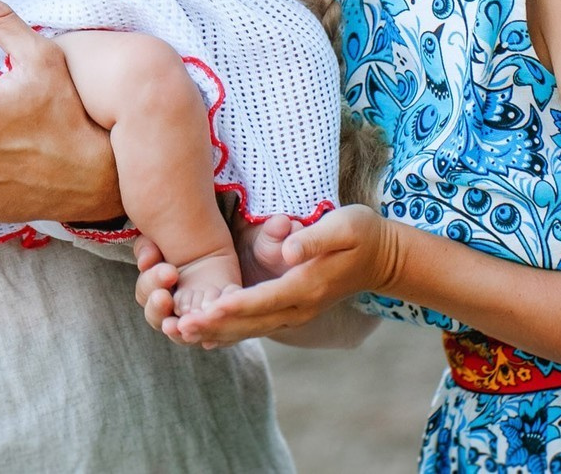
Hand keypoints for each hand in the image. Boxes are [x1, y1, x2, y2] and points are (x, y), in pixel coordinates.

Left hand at [140, 205, 399, 345]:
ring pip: (249, 330)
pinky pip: (256, 327)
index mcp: (307, 286)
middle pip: (249, 323)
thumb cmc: (362, 234)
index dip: (232, 307)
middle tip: (177, 327)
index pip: (262, 300)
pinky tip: (203, 334)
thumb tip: (285, 250)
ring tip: (179, 333)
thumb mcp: (344, 226)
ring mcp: (295, 314)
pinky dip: (228, 332)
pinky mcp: (291, 311)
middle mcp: (298, 308)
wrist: (383, 258)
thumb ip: (313, 238)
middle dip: (212, 326)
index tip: (204, 310)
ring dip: (214, 333)